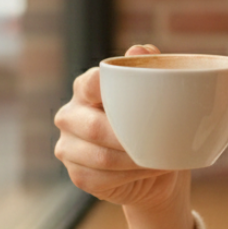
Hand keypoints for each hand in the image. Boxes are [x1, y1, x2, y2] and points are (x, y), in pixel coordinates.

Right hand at [54, 45, 186, 211]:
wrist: (153, 164)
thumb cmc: (150, 119)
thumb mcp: (153, 90)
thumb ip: (146, 64)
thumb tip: (137, 49)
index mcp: (85, 87)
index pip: (90, 84)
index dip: (107, 90)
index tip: (133, 101)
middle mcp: (70, 115)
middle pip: (96, 128)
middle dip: (129, 138)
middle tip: (158, 140)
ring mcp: (68, 147)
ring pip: (101, 157)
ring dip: (134, 160)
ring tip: (159, 157)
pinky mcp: (77, 175)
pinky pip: (101, 178)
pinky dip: (130, 176)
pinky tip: (148, 170)